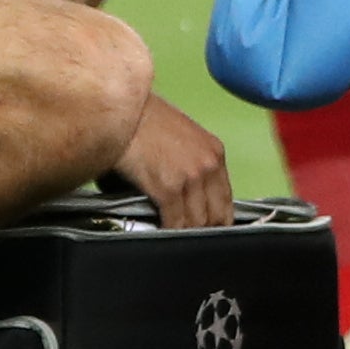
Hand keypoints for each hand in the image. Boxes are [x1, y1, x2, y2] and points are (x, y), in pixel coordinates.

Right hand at [117, 94, 233, 228]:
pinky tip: (159, 231)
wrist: (122, 109)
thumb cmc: (145, 121)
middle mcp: (208, 165)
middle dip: (202, 231)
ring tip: (171, 236)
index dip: (218, 221)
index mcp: (214, 152)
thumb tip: (188, 201)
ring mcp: (190, 177)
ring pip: (196, 223)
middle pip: (215, 216)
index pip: (227, 200)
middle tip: (188, 239)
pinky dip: (168, 232)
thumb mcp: (182, 139)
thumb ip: (192, 167)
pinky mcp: (169, 187)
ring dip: (183, 233)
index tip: (209, 231)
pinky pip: (175, 223)